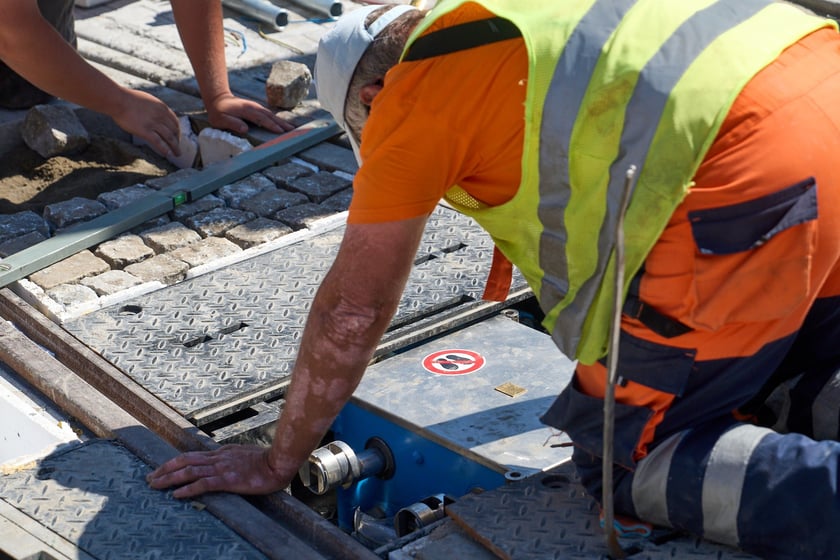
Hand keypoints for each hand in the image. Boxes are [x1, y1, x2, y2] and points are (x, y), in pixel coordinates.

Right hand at [109, 88, 180, 157]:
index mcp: (162, 107)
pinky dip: (164, 149)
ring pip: (169, 138)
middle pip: (174, 131)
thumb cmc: (128, 99)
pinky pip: (158, 142)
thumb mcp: (148, 100)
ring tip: (177, 154)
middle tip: (178, 148)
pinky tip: (167, 154)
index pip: (175, 122)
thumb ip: (155, 108)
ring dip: (175, 147)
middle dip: (177, 141)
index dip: (178, 131)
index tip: (177, 137)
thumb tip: (158, 114)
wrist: (118, 100)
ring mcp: (153, 123)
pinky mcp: (145, 131)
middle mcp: (160, 116)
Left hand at [146, 444, 290, 497]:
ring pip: (189, 471)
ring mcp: (222, 468)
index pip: (192, 456)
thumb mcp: (244, 454)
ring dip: (169, 478)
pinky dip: (187, 489)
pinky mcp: (228, 480)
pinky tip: (176, 495)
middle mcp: (218, 458)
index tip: (162, 469)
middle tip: (150, 477)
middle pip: (184, 460)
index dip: (174, 462)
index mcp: (221, 453)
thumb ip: (231, 458)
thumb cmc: (266, 460)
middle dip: (164, 469)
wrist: (279, 461)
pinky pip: (203, 484)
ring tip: (155, 485)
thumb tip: (222, 462)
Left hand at [205, 93, 293, 134]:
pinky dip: (277, 120)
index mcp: (246, 110)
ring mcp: (256, 107)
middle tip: (293, 131)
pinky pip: (269, 115)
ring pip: (272, 115)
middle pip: (270, 116)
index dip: (271, 125)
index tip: (280, 132)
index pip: (261, 119)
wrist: (218, 98)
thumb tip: (245, 129)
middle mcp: (254, 107)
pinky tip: (282, 125)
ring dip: (282, 122)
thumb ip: (232, 123)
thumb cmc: (218, 112)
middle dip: (282, 124)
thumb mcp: (220, 119)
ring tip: (292, 128)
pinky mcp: (257, 109)